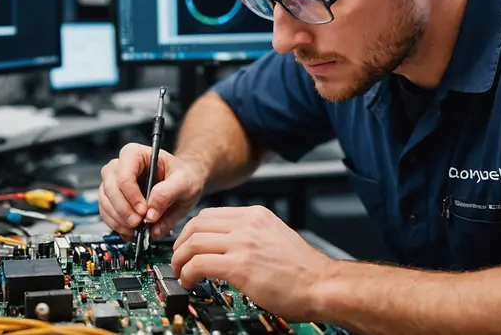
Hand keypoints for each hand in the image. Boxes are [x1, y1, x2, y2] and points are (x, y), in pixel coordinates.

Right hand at [98, 143, 205, 239]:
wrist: (183, 184)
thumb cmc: (183, 176)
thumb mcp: (184, 182)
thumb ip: (168, 194)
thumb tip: (151, 214)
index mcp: (135, 154)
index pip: (124, 174)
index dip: (132, 195)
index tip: (144, 210)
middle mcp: (120, 166)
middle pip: (110, 187)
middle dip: (123, 209)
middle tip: (138, 223)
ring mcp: (113, 182)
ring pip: (105, 201)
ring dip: (118, 219)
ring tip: (136, 229)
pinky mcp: (113, 199)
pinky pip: (106, 212)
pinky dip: (116, 225)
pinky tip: (131, 230)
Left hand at [171, 206, 332, 321]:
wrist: (322, 285)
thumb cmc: (304, 270)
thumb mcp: (275, 237)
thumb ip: (251, 235)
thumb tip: (227, 244)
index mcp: (256, 215)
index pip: (210, 214)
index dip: (192, 231)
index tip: (187, 244)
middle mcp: (248, 224)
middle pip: (197, 225)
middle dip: (180, 244)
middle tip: (178, 259)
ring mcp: (243, 243)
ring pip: (193, 243)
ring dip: (180, 260)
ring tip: (181, 273)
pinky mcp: (239, 266)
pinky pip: (199, 264)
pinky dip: (188, 273)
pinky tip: (190, 282)